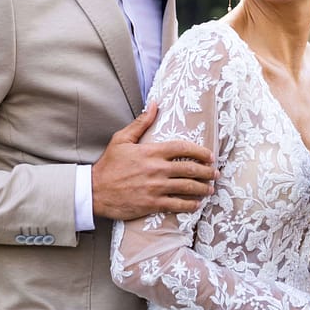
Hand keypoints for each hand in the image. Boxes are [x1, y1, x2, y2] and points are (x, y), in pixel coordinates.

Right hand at [91, 101, 216, 219]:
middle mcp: (157, 169)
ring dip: (202, 188)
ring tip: (210, 189)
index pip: (183, 148)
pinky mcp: (152, 204)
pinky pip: (176, 205)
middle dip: (207, 171)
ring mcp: (156, 188)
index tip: (210, 155)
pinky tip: (196, 204)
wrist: (94, 191)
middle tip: (215, 173)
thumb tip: (155, 104)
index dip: (200, 152)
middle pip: (190, 169)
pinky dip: (189, 205)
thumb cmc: (108, 165)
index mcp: (151, 152)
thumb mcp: (122, 139)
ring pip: (187, 188)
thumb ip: (141, 123)